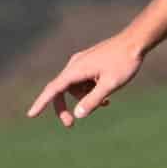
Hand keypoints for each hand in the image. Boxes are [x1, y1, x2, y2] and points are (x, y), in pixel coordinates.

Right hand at [26, 34, 143, 126]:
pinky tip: (107, 98)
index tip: (31, 115)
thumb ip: (93, 100)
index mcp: (76, 70)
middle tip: (70, 125)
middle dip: (64, 107)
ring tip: (106, 103)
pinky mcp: (90, 63)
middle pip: (61, 90)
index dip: (41, 103)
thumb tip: (77, 115)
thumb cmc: (124, 62)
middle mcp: (75, 65)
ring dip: (85, 98)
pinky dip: (91, 91)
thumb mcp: (110, 85)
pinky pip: (84, 81)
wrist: (136, 41)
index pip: (53, 89)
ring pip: (75, 87)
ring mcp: (82, 63)